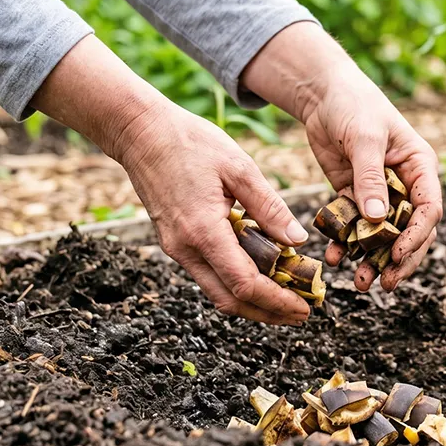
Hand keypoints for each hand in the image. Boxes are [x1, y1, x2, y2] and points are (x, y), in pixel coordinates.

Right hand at [32, 35, 311, 324]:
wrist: (140, 132)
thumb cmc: (190, 142)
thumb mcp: (240, 168)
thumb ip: (270, 207)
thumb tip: (297, 242)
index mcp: (204, 230)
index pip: (245, 285)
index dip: (278, 302)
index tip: (305, 306)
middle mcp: (186, 248)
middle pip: (231, 301)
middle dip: (268, 313)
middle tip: (302, 313)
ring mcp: (177, 248)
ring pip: (217, 292)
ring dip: (252, 302)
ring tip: (286, 299)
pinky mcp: (175, 243)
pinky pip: (208, 274)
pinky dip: (235, 283)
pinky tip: (260, 275)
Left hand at [243, 23, 442, 291]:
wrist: (322, 95)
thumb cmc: (354, 105)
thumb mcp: (365, 139)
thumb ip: (370, 178)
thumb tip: (377, 219)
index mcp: (419, 167)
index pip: (428, 209)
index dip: (416, 236)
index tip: (396, 254)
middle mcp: (405, 184)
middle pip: (409, 231)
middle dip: (398, 259)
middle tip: (384, 283)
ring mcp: (379, 193)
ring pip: (381, 235)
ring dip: (371, 259)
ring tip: (360, 283)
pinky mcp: (354, 196)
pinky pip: (353, 226)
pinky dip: (345, 244)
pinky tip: (333, 258)